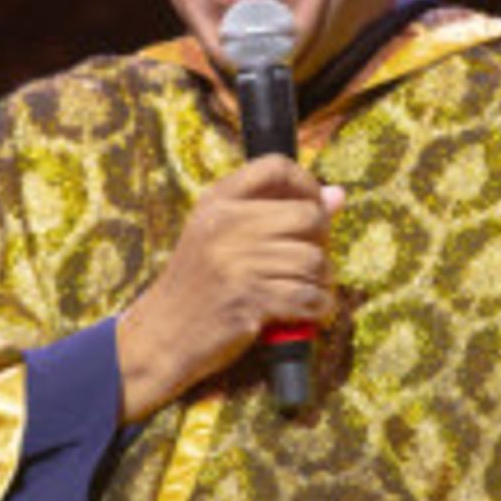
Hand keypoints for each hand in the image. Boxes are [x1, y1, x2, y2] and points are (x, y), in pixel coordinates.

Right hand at [116, 155, 343, 422]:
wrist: (163, 333)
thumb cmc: (199, 283)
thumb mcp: (223, 235)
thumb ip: (276, 211)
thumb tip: (337, 196)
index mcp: (217, 202)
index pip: (275, 167)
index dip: (305, 182)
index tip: (310, 205)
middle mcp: (226, 225)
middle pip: (308, 214)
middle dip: (322, 239)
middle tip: (311, 259)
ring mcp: (237, 262)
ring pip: (313, 260)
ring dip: (321, 280)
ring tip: (307, 289)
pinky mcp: (250, 300)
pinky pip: (308, 296)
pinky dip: (317, 307)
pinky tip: (307, 310)